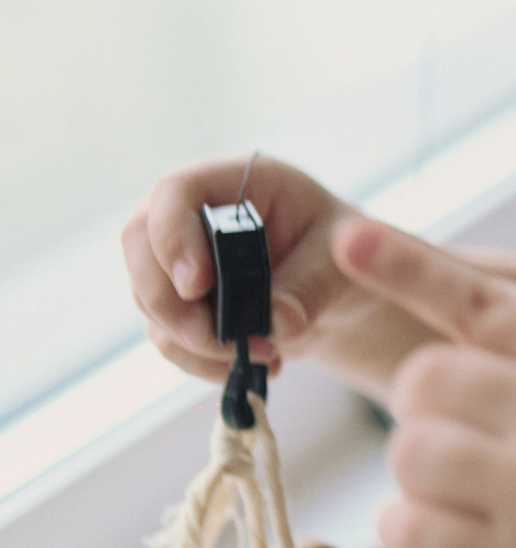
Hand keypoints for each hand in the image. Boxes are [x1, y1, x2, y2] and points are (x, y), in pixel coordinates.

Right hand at [126, 155, 353, 380]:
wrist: (340, 292)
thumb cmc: (342, 256)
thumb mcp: (342, 263)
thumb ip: (312, 287)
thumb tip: (278, 323)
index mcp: (238, 182)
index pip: (176, 191)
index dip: (173, 237)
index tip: (196, 285)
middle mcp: (194, 213)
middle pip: (140, 245)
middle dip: (169, 303)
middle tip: (213, 339)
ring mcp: (178, 258)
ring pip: (148, 298)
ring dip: (193, 341)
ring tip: (263, 355)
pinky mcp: (180, 302)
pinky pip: (166, 336)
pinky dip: (201, 361)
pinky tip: (251, 366)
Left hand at [335, 214, 515, 547]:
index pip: (484, 304)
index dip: (407, 269)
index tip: (345, 238)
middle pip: (423, 379)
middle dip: (430, 418)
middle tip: (485, 462)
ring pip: (406, 451)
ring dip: (423, 485)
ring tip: (484, 509)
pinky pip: (401, 526)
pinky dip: (418, 544)